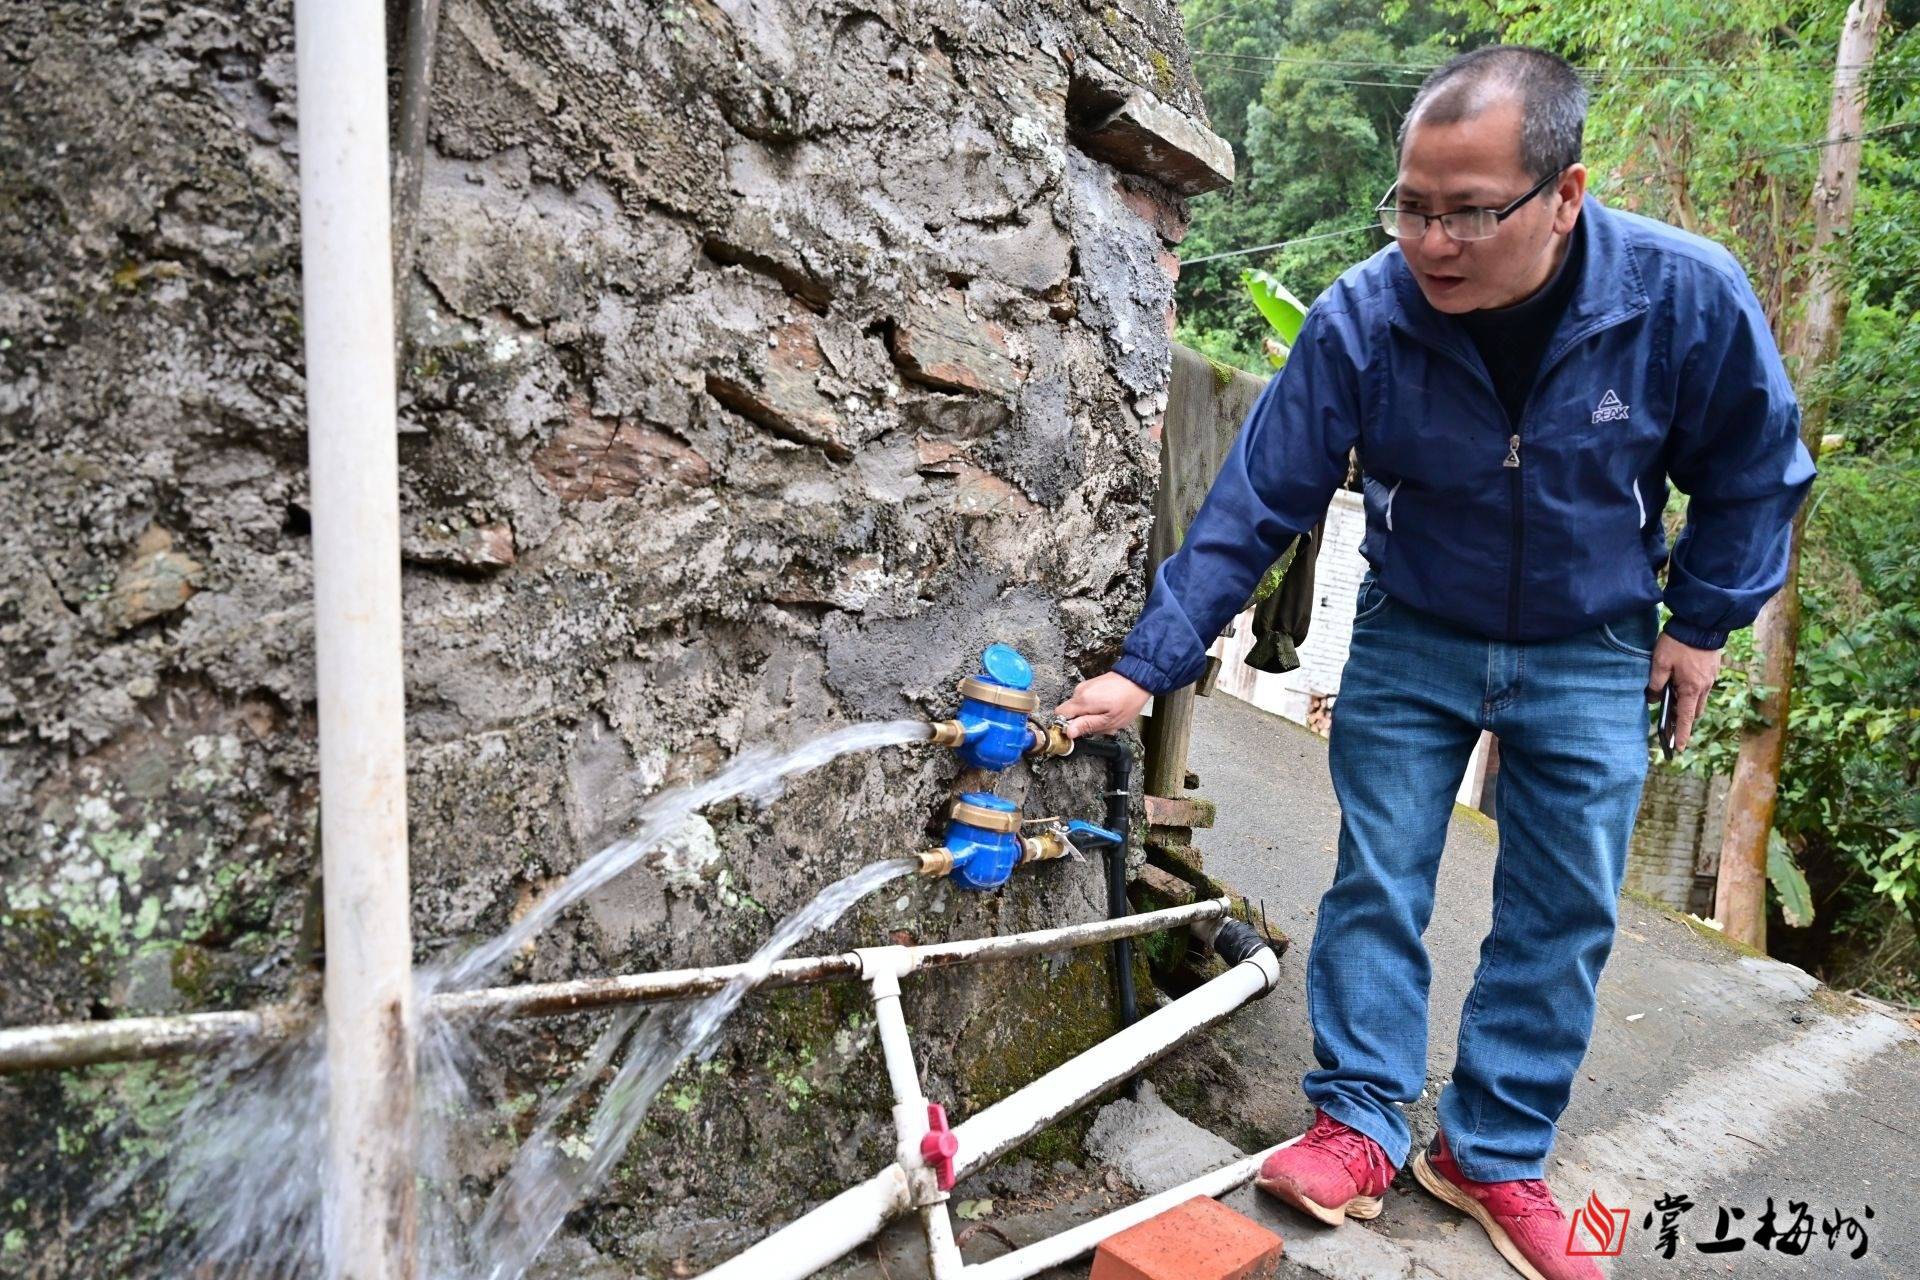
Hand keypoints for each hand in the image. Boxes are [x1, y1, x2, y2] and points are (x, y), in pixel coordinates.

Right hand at [1054, 671, 1151, 739]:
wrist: (1138, 679)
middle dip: (1082, 722)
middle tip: (1100, 725)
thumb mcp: (1109, 720)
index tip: (1078, 731)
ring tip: (1107, 716)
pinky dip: (1095, 707)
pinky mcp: (1091, 685)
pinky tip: (1108, 708)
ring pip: (1079, 708)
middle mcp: (1079, 691)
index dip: (1066, 726)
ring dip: (1091, 715)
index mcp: (1082, 701)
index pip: (1059, 715)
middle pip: (1070, 713)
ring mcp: (1085, 687)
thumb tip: (1069, 732)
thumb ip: (1087, 726)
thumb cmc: (1128, 700)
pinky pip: (1086, 701)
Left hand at [1646, 632, 1722, 751]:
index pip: (1686, 718)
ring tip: (1670, 695)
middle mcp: (1705, 687)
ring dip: (1687, 701)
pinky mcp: (1712, 668)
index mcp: (1692, 689)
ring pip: (1698, 698)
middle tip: (1668, 716)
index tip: (1679, 748)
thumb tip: (1652, 699)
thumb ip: (1655, 684)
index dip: (1682, 734)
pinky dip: (1691, 689)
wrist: (1701, 623)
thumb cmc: (1678, 643)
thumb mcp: (1660, 663)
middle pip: (1694, 710)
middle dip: (1683, 717)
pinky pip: (1702, 686)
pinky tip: (1679, 679)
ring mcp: (1710, 678)